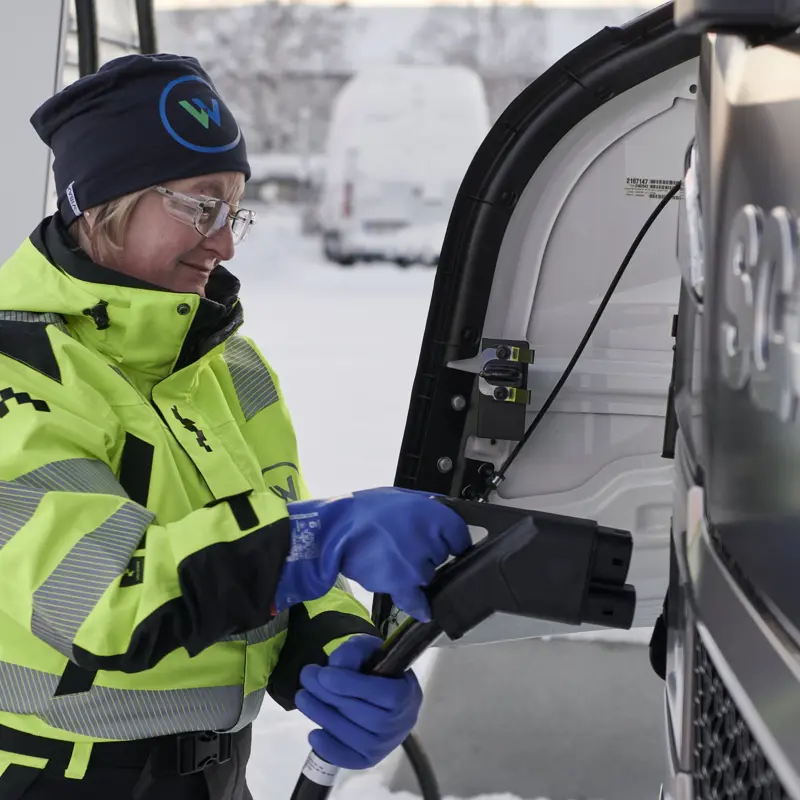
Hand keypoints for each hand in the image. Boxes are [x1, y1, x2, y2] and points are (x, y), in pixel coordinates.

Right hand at [276, 488, 470, 620]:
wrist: (336, 529)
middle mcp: (430, 537)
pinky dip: (420, 606)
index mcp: (433, 512)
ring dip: (415, 573)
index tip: (448, 544)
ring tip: (392, 561)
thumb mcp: (401, 497)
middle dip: (427, 554)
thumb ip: (425, 509)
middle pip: (441, 555)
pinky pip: (419, 601)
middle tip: (405, 546)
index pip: (459, 534)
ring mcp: (417, 562)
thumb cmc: (366, 510)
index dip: (452, 540)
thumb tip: (440, 519)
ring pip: (427, 575)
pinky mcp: (402, 582)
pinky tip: (423, 609)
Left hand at [295, 635, 421, 770]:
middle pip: (363, 715)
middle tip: (306, 679)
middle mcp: (400, 723)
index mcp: (406, 693)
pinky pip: (351, 759)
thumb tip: (336, 666)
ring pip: (354, 737)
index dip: (350, 684)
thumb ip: (355, 651)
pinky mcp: (371, 758)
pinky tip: (314, 734)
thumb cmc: (378, 669)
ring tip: (303, 698)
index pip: (381, 692)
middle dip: (329, 697)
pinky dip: (331, 749)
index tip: (324, 674)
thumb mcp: (369, 649)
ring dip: (323, 717)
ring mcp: (386, 744)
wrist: (386, 692)